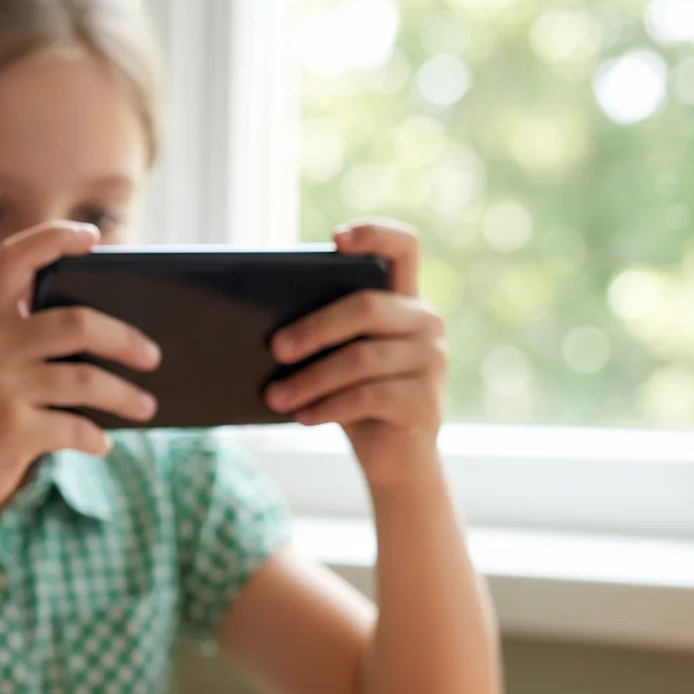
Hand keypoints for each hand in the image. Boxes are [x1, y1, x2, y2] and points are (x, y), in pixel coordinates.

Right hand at [0, 220, 160, 519]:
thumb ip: (24, 349)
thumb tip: (112, 348)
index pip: (13, 259)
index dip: (53, 239)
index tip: (93, 237)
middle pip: (76, 323)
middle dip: (125, 338)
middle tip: (153, 356)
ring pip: (86, 380)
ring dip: (125, 396)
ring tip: (145, 406)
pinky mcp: (10, 431)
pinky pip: (75, 428)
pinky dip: (96, 439)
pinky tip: (102, 444)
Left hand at [264, 220, 446, 487]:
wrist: (393, 459)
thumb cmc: (354, 399)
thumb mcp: (335, 360)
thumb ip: (319, 334)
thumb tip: (262, 330)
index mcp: (402, 301)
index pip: (403, 247)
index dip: (374, 234)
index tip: (336, 239)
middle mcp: (425, 323)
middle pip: (367, 307)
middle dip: (314, 327)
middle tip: (274, 349)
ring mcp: (431, 362)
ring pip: (361, 358)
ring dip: (310, 379)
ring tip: (275, 397)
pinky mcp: (426, 403)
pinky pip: (368, 397)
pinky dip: (327, 406)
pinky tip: (303, 416)